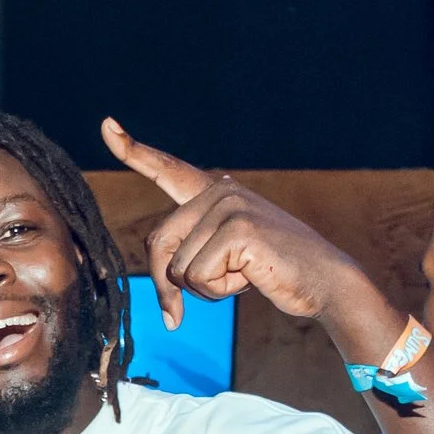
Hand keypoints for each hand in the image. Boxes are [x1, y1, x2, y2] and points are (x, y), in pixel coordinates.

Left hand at [102, 118, 360, 330]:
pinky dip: (219, 291)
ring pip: (178, 267)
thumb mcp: (225, 261)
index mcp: (215, 193)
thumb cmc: (275, 274)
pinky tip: (253, 277)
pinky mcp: (238, 228)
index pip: (169, 170)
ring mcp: (229, 205)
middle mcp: (220, 191)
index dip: (135, 151)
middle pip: (159, 244)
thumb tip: (166, 308)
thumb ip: (192, 259)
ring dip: (206, 288)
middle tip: (197, 300)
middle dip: (171, 283)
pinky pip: (198, 277)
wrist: (325, 281)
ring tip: (246, 275)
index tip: (108, 125)